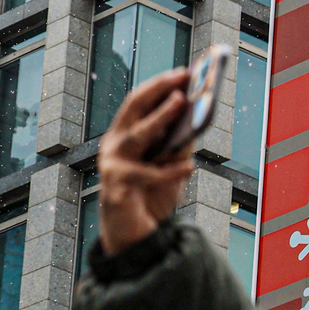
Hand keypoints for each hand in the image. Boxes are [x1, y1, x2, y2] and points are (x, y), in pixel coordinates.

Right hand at [97, 70, 193, 255]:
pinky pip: (148, 174)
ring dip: (159, 117)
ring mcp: (112, 164)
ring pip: (136, 135)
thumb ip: (178, 143)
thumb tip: (197, 116)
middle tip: (183, 79)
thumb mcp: (170, 164)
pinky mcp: (117, 188)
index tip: (184, 73)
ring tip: (181, 103)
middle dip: (159, 90)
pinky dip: (171, 170)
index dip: (160, 84)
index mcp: (124, 134)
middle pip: (133, 108)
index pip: (139, 101)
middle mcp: (114, 144)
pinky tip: (189, 167)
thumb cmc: (152, 196)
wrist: (136, 236)